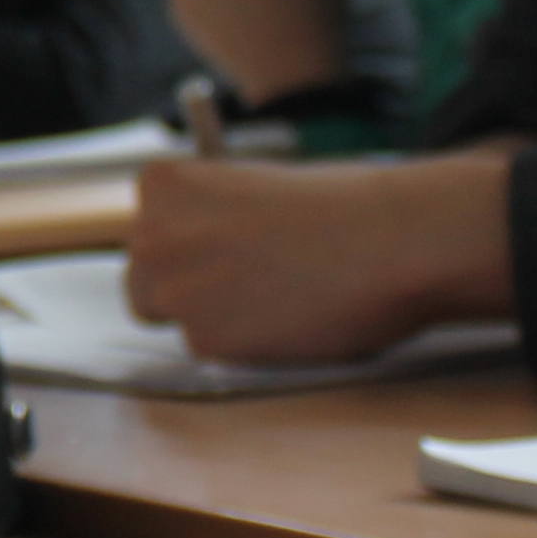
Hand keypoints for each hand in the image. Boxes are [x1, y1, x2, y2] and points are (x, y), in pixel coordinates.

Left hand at [124, 149, 514, 365]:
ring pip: (175, 321)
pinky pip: (210, 351)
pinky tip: (286, 320)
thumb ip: (208, 216)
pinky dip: (242, 345)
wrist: (391, 240)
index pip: (147, 229)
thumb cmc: (341, 206)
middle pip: (145, 281)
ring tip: (277, 297)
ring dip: (215, 317)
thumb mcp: (254, 187)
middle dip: (188, 287)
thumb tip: (194, 249)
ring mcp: (175, 290)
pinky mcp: (205, 340)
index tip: (226, 248)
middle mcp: (153, 236)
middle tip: (251, 283)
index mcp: (162, 186)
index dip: (188, 246)